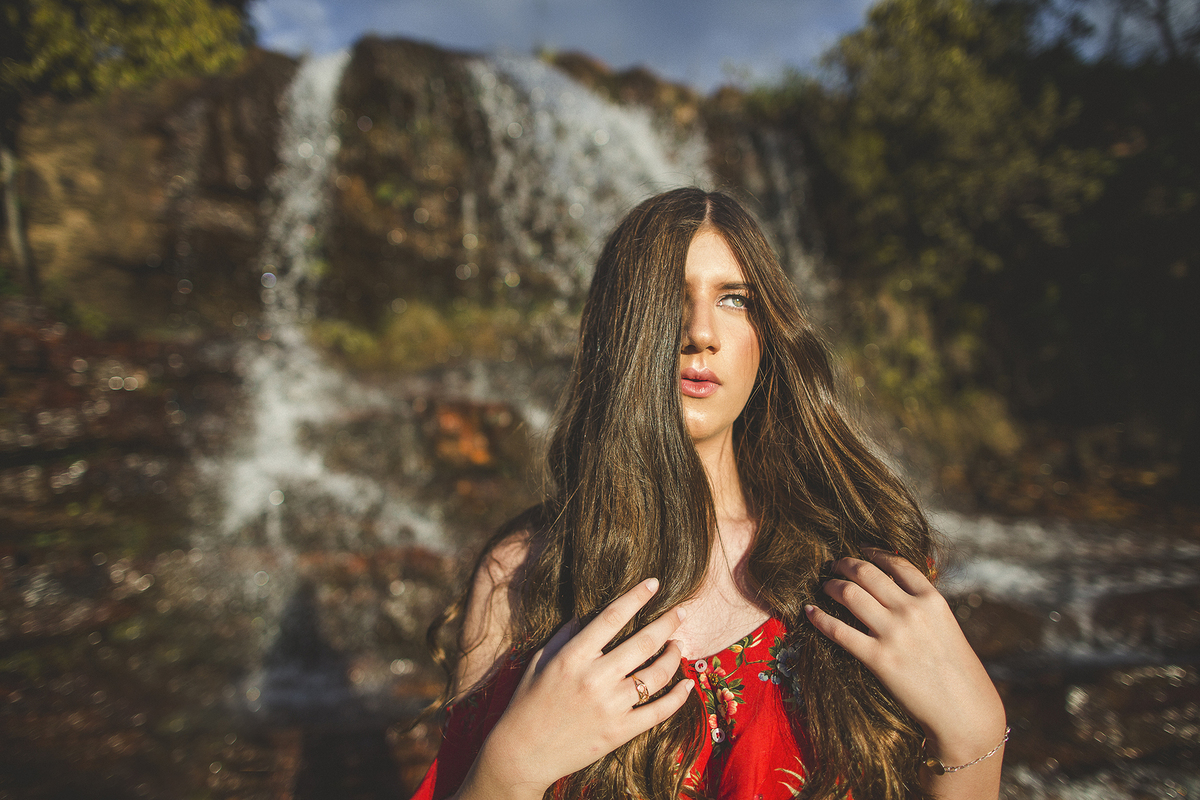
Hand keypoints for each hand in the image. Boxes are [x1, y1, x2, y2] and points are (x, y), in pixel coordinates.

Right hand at [458, 578, 694, 799]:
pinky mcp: (620, 732)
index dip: (636, 597)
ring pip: (656, 675)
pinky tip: (687, 684)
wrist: (523, 754)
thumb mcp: (540, 661)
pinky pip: (658, 712)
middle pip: (643, 642)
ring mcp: (610, 707)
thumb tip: (587, 615)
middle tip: (681, 611)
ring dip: (674, 656)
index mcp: (573, 657)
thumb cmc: (527, 703)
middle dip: (667, 623)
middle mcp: (595, 678)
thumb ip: (564, 636)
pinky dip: (678, 697)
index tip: (654, 584)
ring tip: (678, 645)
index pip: (612, 617)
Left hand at [805, 550, 1005, 766]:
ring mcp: (894, 634)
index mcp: (932, 600)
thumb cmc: (959, 672)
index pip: (897, 564)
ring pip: (849, 594)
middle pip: (867, 572)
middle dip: (845, 564)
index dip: (874, 552)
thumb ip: (922, 607)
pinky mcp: (878, 659)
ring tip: (824, 586)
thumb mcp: (947, 627)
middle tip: (834, 565)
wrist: (964, 711)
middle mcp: (912, 611)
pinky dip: (819, 618)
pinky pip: (838, 630)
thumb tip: (895, 592)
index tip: (861, 549)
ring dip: (831, 585)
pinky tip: (809, 611)